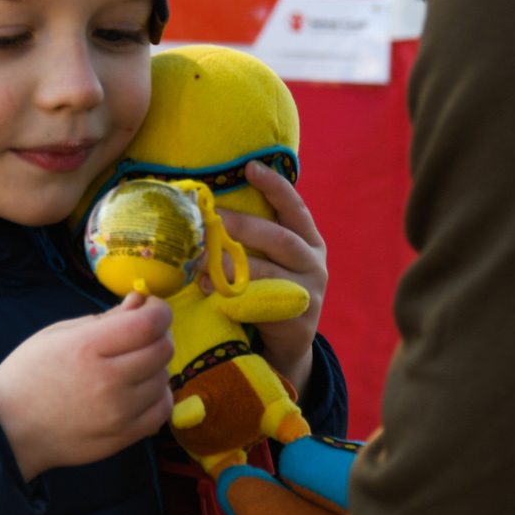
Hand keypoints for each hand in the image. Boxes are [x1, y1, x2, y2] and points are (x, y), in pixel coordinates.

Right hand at [0, 293, 173, 481]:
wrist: (9, 429)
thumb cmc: (29, 374)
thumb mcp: (58, 333)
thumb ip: (105, 318)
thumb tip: (140, 302)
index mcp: (87, 347)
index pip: (149, 323)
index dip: (159, 310)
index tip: (152, 307)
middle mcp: (108, 380)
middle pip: (163, 349)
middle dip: (159, 334)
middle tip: (141, 333)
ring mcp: (119, 413)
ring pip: (164, 377)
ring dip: (155, 365)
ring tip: (132, 364)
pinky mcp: (123, 437)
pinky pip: (163, 409)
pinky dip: (158, 394)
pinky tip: (141, 389)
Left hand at [211, 161, 327, 395]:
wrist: (285, 346)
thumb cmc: (268, 291)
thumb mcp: (271, 260)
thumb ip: (255, 238)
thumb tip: (208, 206)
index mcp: (309, 241)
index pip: (295, 207)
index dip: (275, 186)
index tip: (251, 167)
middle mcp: (315, 263)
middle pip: (279, 238)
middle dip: (242, 227)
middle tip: (209, 220)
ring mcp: (309, 293)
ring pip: (269, 272)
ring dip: (231, 266)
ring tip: (200, 262)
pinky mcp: (298, 321)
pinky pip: (262, 304)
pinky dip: (233, 296)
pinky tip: (209, 290)